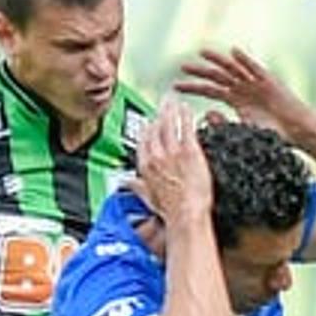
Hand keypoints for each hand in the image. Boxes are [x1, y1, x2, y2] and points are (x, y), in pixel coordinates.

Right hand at [131, 96, 212, 226]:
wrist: (186, 214)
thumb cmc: (170, 211)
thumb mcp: (147, 199)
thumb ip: (136, 187)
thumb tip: (127, 184)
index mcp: (145, 166)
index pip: (143, 141)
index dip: (147, 130)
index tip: (150, 123)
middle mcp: (156, 155)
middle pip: (155, 129)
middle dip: (158, 115)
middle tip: (162, 105)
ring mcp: (172, 151)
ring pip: (168, 124)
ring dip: (170, 110)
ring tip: (172, 102)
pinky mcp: (189, 150)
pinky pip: (185, 126)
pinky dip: (184, 115)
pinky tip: (186, 108)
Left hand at [175, 47, 315, 138]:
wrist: (297, 131)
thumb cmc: (273, 134)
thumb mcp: (243, 131)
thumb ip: (223, 124)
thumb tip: (205, 115)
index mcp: (235, 100)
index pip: (210, 90)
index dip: (193, 88)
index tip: (175, 86)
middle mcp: (243, 87)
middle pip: (217, 76)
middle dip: (200, 71)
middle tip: (181, 67)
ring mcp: (255, 82)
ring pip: (232, 68)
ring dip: (218, 59)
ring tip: (202, 52)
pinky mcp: (269, 80)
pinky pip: (254, 68)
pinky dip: (245, 59)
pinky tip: (234, 52)